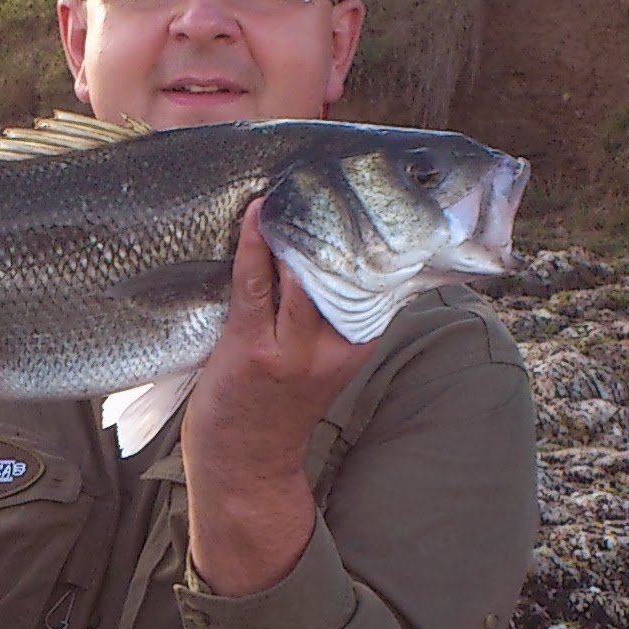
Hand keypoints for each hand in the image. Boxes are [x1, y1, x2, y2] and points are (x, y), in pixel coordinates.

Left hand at [181, 200, 377, 594]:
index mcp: (363, 333)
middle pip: (348, 256)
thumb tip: (332, 234)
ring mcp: (298, 348)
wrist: (245, 466)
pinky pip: (256, 283)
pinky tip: (253, 214)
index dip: (380, 217)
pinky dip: (253, 243)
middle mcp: (339, 340)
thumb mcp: (321, 349)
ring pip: (303, 264)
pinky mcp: (256, 352)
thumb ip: (332, 299)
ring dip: (293, 218)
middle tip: (331, 162)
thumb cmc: (275, 399)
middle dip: (341, 207)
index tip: (378, 171)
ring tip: (288, 181)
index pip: (383, 263)